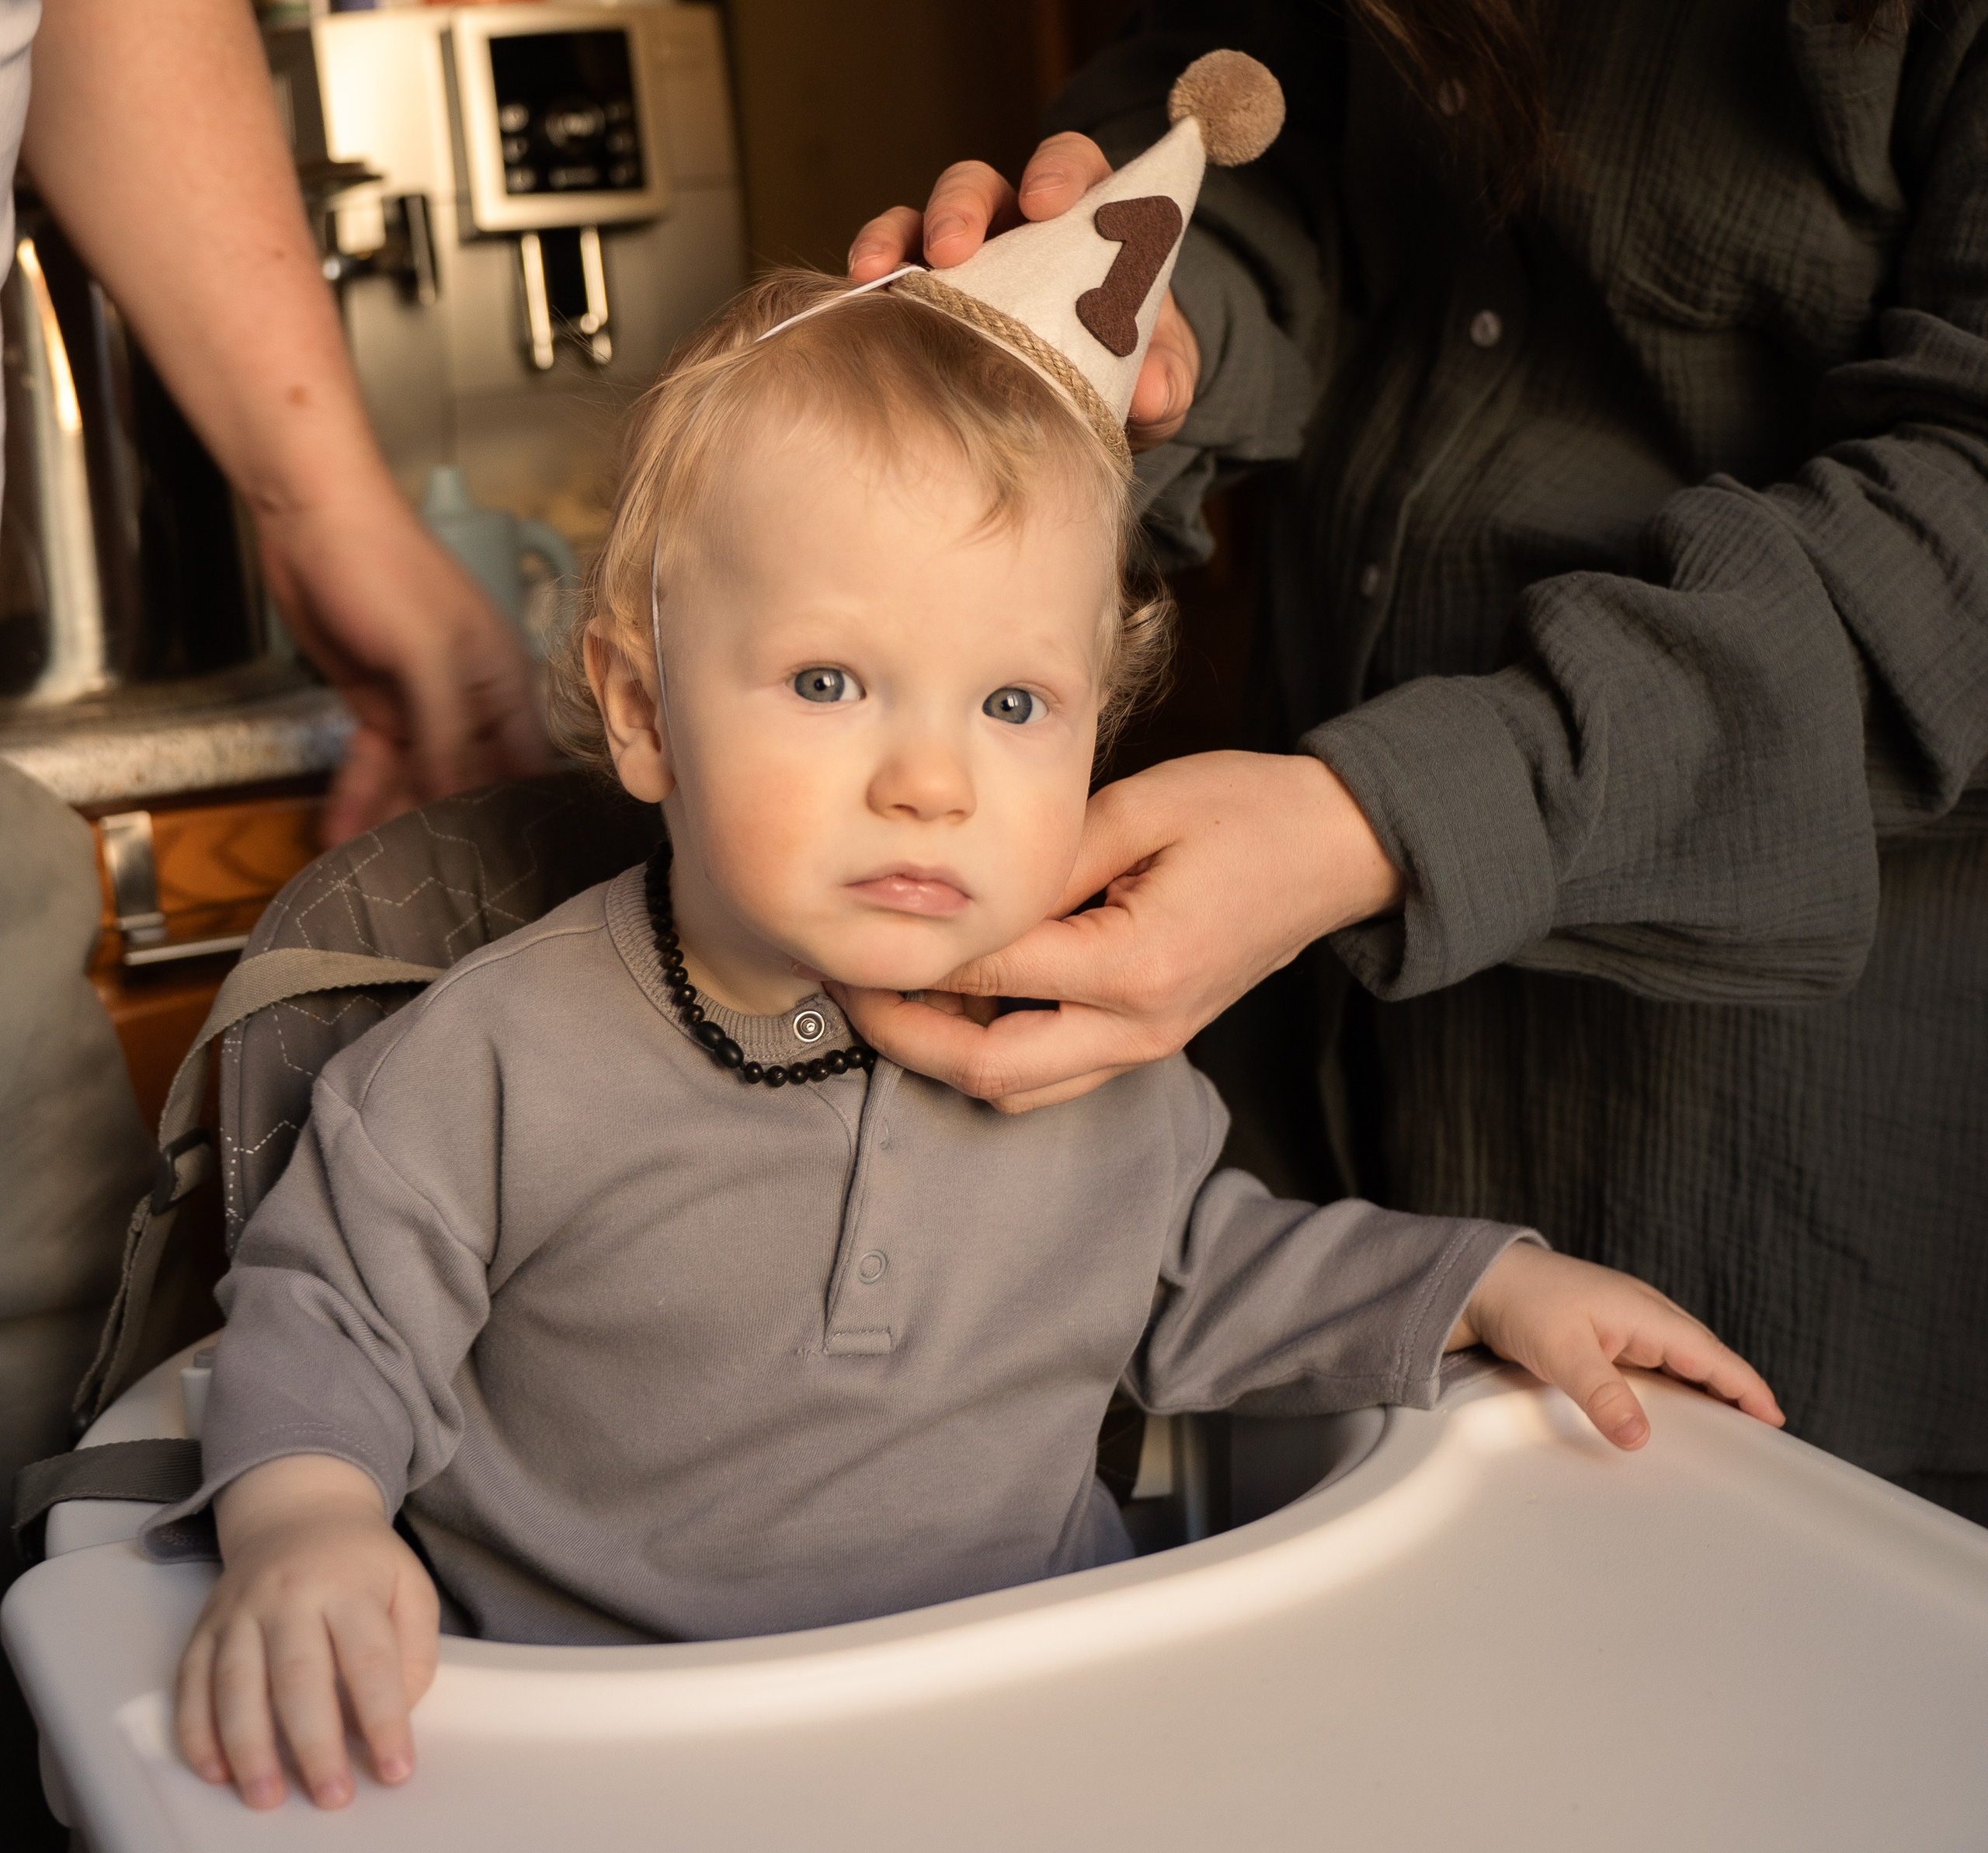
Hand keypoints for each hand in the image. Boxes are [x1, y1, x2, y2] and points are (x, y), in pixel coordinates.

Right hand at [175, 1455, 439, 1810]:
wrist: (298, 1511)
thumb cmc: (360, 1561)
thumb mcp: (409, 1585)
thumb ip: (416, 1646)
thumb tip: (399, 1710)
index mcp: (348, 1586)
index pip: (370, 1660)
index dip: (384, 1720)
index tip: (395, 1769)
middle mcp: (290, 1597)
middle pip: (299, 1677)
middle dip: (314, 1745)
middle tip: (331, 1797)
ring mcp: (240, 1612)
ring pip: (236, 1685)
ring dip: (248, 1749)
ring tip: (266, 1797)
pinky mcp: (204, 1628)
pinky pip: (191, 1684)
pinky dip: (197, 1732)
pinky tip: (215, 1770)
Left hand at [258, 479, 548, 844]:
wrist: (310, 518)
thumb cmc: (387, 570)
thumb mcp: (427, 657)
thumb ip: (449, 733)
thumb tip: (461, 803)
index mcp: (504, 684)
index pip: (529, 764)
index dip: (524, 814)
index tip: (515, 871)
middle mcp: (472, 700)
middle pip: (471, 780)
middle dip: (454, 829)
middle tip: (438, 888)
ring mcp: (423, 703)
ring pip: (418, 778)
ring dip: (398, 820)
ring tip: (378, 873)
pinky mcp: (377, 704)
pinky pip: (375, 763)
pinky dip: (358, 796)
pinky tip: (339, 835)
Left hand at [830, 751, 1404, 1112]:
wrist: (1339, 849)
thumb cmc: (1248, 812)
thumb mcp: (1140, 810)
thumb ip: (1047, 864)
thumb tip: (960, 895)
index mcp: (1134, 963)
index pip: (989, 976)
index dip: (910, 961)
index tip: (852, 936)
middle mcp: (1140, 1025)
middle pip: (988, 1071)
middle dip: (903, 1038)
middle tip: (848, 990)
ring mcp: (1149, 1043)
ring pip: (1016, 1089)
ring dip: (947, 1056)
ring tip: (897, 997)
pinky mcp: (1151, 1040)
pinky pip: (1054, 1074)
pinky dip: (997, 1055)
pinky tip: (967, 1004)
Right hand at [847, 132, 1200, 448]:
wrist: (1096, 415)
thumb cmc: (1132, 376)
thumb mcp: (1161, 383)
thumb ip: (1166, 382)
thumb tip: (1155, 391)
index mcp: (1087, 223)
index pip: (1071, 168)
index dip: (1057, 173)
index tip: (1047, 202)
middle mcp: (1018, 227)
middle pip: (983, 185)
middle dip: (963, 206)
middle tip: (954, 246)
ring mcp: (964, 258)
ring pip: (924, 220)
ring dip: (901, 237)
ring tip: (882, 272)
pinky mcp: (923, 297)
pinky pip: (890, 269)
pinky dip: (874, 274)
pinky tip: (859, 296)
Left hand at [1449, 1244, 1784, 1448]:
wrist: (1482, 1279)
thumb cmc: (1521, 1301)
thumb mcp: (1561, 1351)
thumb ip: (1602, 1394)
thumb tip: (1640, 1438)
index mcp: (1646, 1314)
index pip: (1711, 1356)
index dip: (1745, 1388)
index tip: (1775, 1420)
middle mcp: (1644, 1316)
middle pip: (1704, 1359)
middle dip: (1734, 1393)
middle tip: (1760, 1437)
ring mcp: (1626, 1324)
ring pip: (1679, 1362)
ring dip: (1702, 1391)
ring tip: (1725, 1431)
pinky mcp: (1607, 1334)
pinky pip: (1653, 1364)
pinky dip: (1670, 1387)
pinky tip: (1668, 1410)